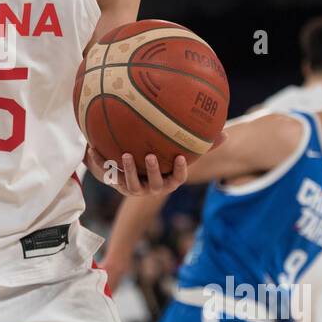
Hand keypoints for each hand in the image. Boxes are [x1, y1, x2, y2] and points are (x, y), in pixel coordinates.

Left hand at [86, 130, 224, 197]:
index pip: (178, 179)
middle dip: (153, 172)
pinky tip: (95, 149)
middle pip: (155, 185)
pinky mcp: (118, 184)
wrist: (134, 174)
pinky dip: (102, 164)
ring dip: (129, 171)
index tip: (180, 157)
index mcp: (168, 180)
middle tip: (151, 156)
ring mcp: (134, 188)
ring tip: (126, 155)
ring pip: (131, 185)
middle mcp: (152, 187)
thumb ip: (202, 146)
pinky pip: (110, 175)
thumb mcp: (181, 153)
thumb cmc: (163, 160)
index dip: (179, 170)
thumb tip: (226, 133)